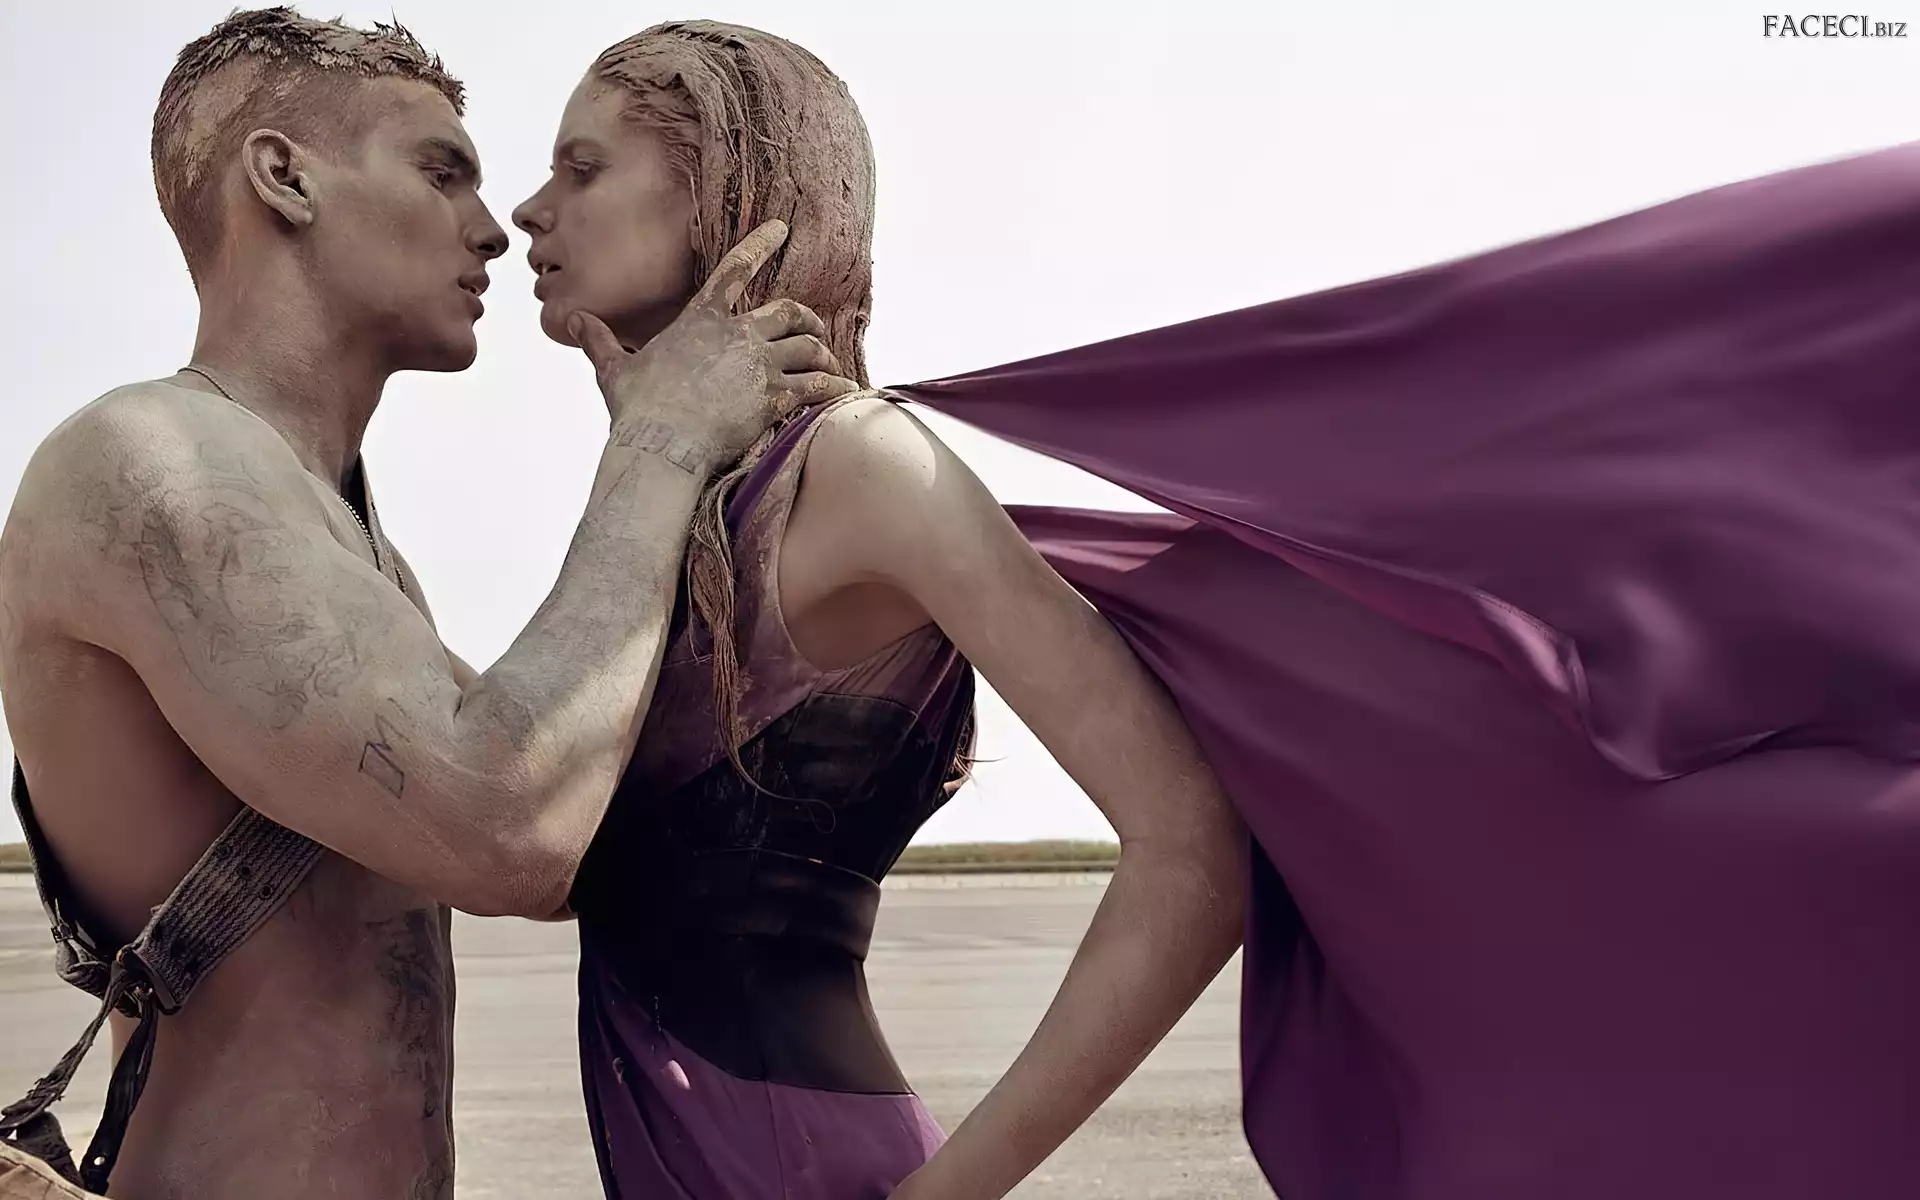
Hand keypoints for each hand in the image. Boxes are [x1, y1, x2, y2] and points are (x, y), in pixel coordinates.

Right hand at [571, 219, 859, 470]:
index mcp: (700, 321)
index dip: (761, 245)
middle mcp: (736, 335)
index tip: (783, 229)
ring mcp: (759, 364)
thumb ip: (599, 341)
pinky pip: (817, 386)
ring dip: (822, 357)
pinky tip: (846, 393)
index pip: (734, 270)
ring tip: (828, 368)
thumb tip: (572, 319)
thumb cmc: (637, 410)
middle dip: (805, 319)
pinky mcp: (775, 396)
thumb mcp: (613, 370)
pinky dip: (835, 388)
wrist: (660, 444)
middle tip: (813, 329)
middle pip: (788, 313)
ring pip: (809, 348)